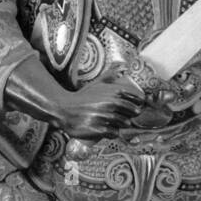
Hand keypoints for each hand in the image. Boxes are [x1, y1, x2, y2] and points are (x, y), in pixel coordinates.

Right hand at [55, 83, 172, 138]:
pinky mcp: (99, 130)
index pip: (137, 100)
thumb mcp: (95, 84)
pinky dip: (112, 133)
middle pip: (132, 113)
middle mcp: (111, 104)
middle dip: (129, 116)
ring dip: (120, 124)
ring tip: (110, 122)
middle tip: (121, 116)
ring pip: (124, 124)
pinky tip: (105, 129)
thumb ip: (109, 76)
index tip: (134, 108)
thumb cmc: (81, 97)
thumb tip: (122, 67)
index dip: (137, 104)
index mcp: (113, 92)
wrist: (63, 109)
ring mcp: (105, 117)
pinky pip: (115, 133)